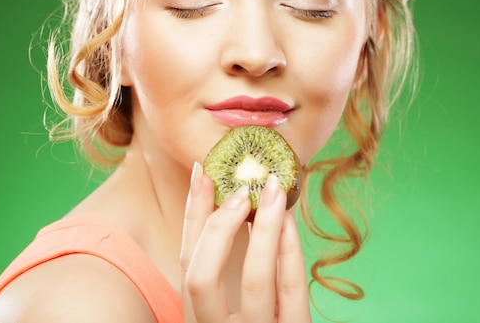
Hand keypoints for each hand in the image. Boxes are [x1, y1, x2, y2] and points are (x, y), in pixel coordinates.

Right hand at [180, 162, 311, 322]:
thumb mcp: (227, 302)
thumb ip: (222, 260)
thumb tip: (227, 203)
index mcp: (198, 316)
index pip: (187, 261)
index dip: (193, 214)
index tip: (203, 172)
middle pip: (201, 276)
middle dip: (219, 227)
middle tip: (240, 189)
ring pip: (255, 282)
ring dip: (264, 229)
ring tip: (273, 190)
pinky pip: (293, 294)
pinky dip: (291, 253)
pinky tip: (289, 223)